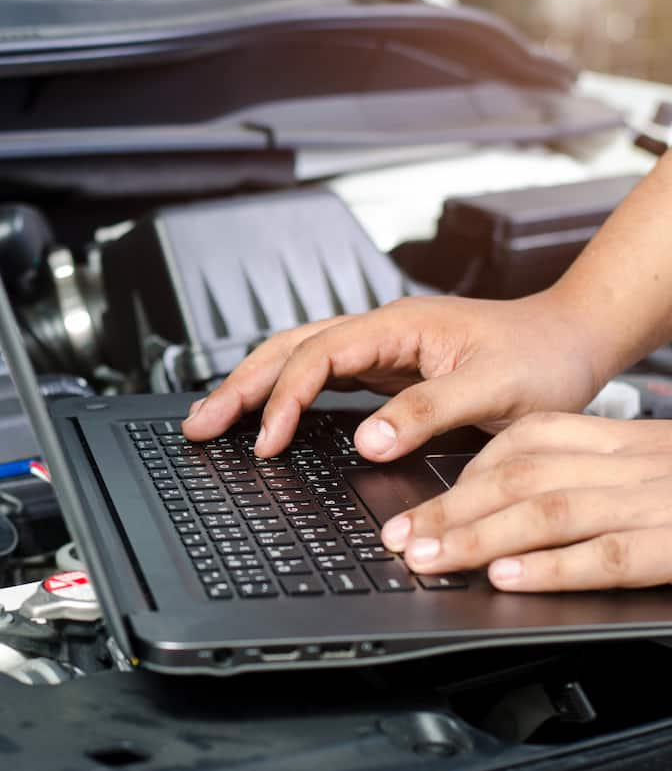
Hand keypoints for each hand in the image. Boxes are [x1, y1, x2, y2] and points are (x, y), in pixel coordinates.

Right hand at [181, 293, 606, 460]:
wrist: (572, 339)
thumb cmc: (542, 357)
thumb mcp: (494, 390)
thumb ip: (427, 412)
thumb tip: (365, 440)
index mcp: (396, 326)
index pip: (317, 357)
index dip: (285, 400)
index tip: (268, 444)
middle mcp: (379, 331)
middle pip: (287, 349)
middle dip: (238, 386)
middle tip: (198, 424)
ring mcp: (378, 347)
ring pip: (294, 357)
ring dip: (250, 386)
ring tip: (212, 416)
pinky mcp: (383, 367)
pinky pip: (317, 375)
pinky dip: (282, 394)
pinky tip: (267, 413)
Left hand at [380, 413, 671, 590]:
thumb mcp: (654, 462)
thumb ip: (590, 472)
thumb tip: (507, 501)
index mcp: (620, 439)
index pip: (528, 441)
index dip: (467, 473)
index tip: (420, 500)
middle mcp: (630, 463)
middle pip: (521, 476)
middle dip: (449, 507)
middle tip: (398, 535)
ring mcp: (653, 503)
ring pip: (548, 512)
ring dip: (479, 537)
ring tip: (429, 557)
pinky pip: (606, 556)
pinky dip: (549, 567)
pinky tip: (505, 578)